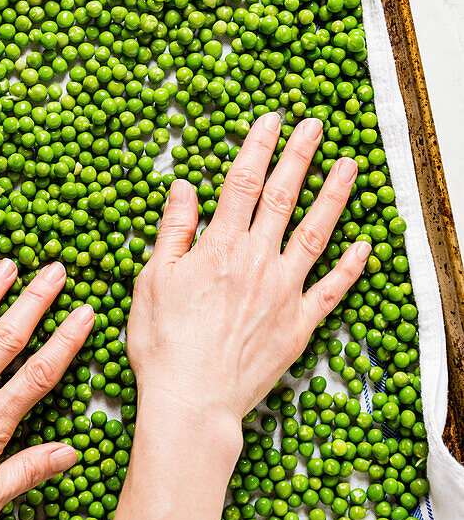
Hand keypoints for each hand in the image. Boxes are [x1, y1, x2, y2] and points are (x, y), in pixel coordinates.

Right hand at [127, 111, 369, 432]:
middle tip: (316, 127)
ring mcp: (283, 291)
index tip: (272, 119)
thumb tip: (184, 187)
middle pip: (283, 197)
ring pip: (315, 233)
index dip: (258, 146)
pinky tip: (366, 246)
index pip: (243, 183)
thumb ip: (174, 229)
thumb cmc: (163, 344)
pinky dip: (351, 267)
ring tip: (350, 167)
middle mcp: (257, 261)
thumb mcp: (153, 279)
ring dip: (334, 197)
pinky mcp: (299, 324)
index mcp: (219, 247)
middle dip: (301, 157)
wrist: (192, 401)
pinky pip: (331, 289)